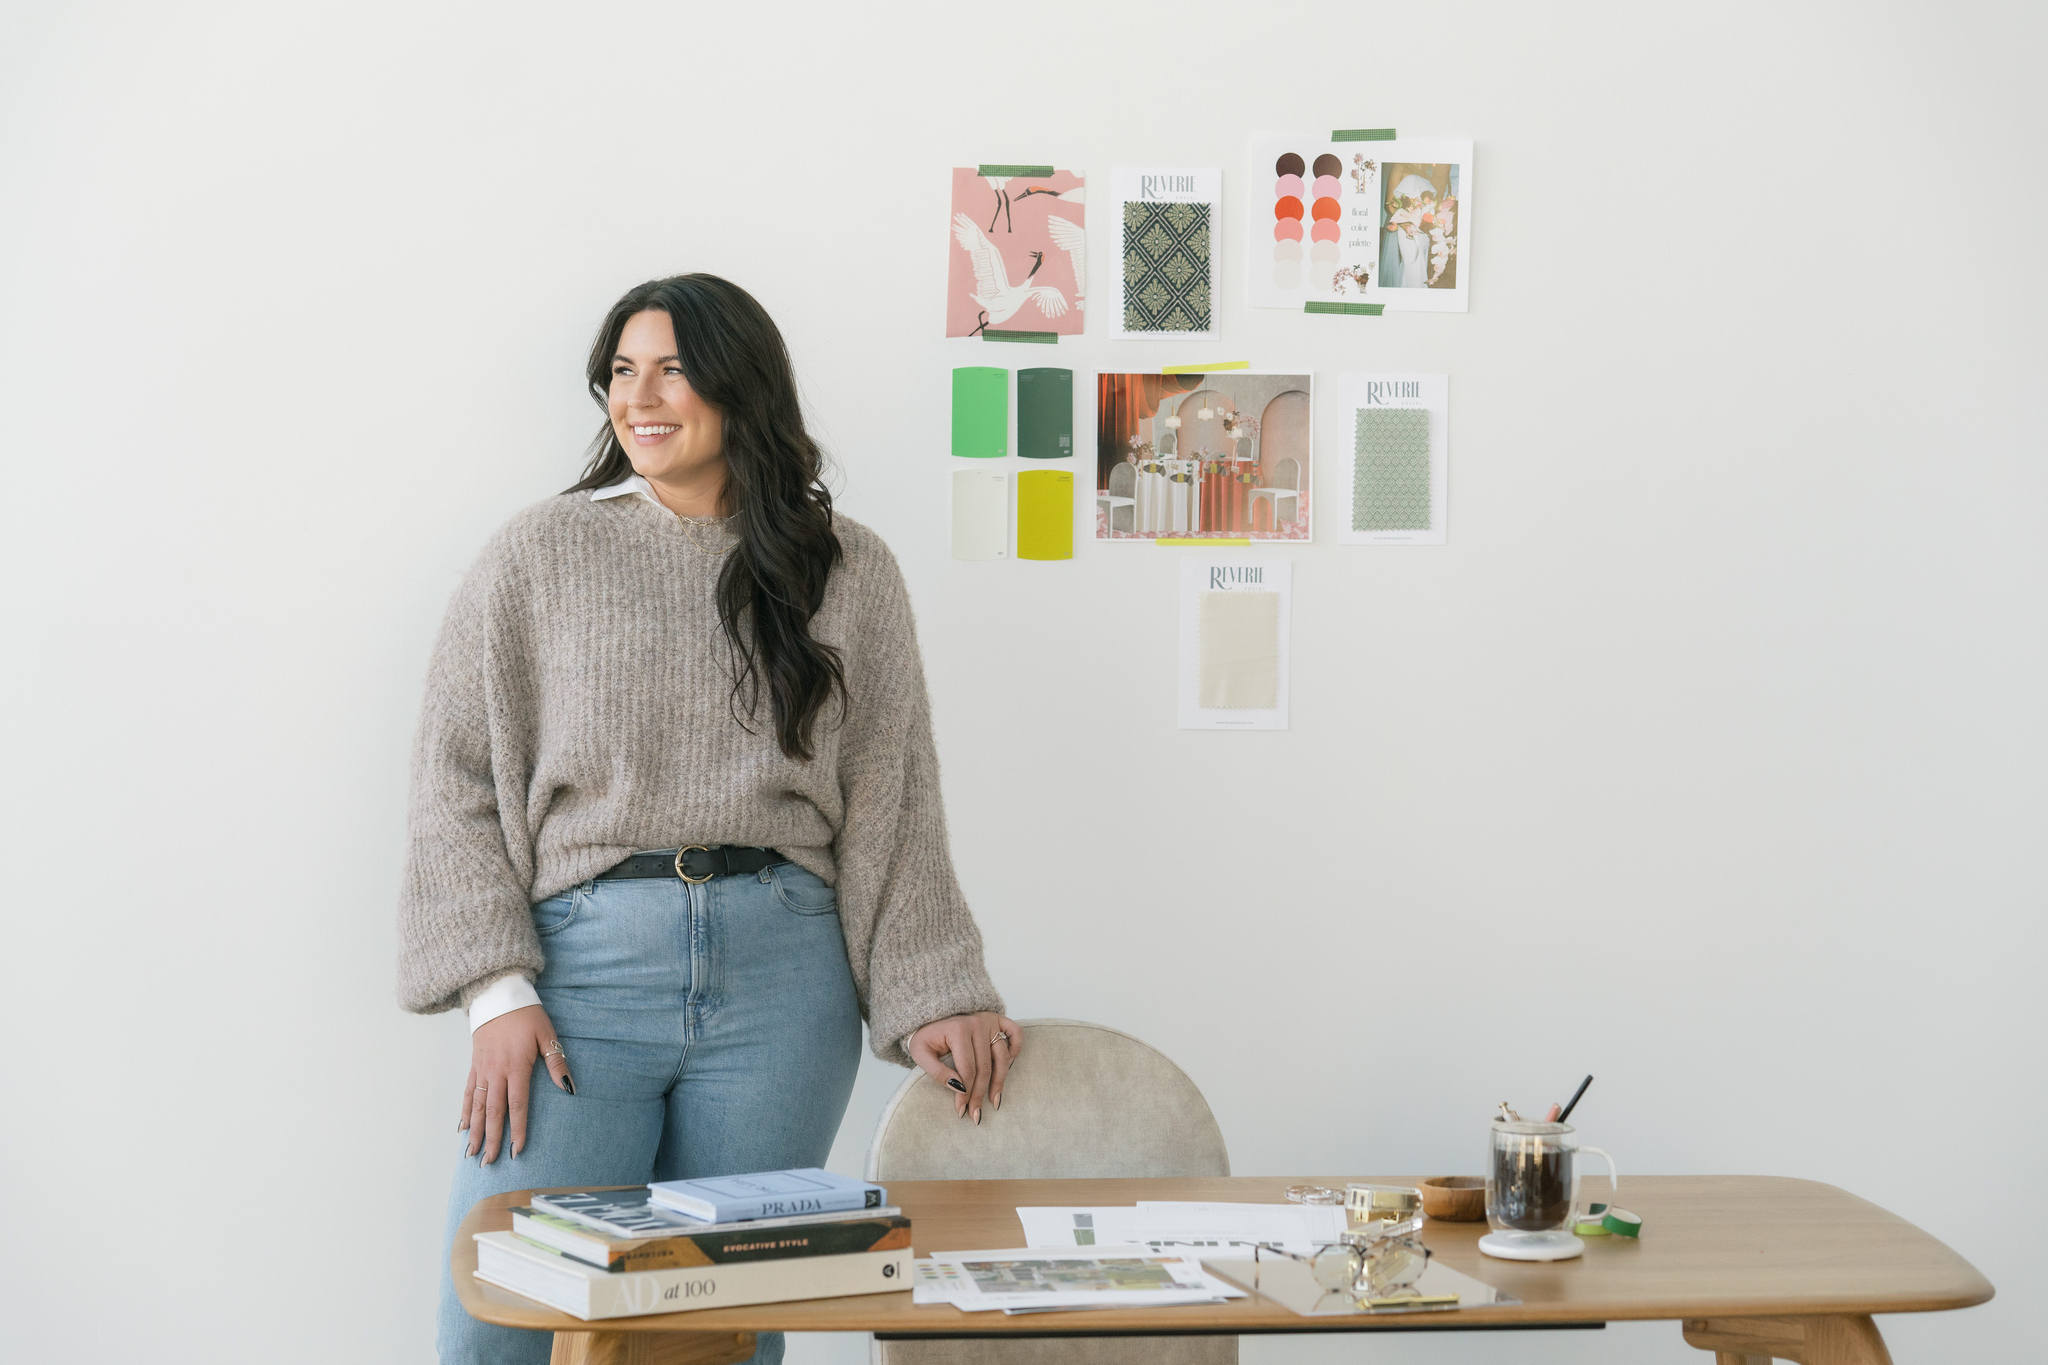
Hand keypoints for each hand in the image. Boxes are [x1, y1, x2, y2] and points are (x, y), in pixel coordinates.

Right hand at [459, 1003, 572, 1162]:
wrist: (498, 996)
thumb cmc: (526, 1015)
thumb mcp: (547, 1034)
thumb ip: (557, 1062)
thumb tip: (568, 1087)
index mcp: (516, 1067)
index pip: (517, 1105)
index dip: (517, 1129)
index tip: (516, 1150)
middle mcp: (496, 1072)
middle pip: (493, 1112)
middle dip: (491, 1139)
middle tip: (488, 1162)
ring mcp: (482, 1070)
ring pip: (476, 1106)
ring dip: (474, 1131)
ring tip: (471, 1152)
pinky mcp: (474, 1065)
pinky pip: (467, 1092)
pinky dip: (464, 1111)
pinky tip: (462, 1127)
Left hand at [907, 1013, 1021, 1124]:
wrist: (931, 1013)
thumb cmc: (927, 1035)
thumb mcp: (920, 1053)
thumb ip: (936, 1071)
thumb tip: (958, 1088)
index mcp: (958, 1030)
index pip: (967, 1069)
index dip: (966, 1093)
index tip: (961, 1110)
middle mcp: (977, 1023)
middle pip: (985, 1067)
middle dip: (980, 1094)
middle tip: (976, 1114)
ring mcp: (990, 1020)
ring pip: (1003, 1056)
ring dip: (1000, 1081)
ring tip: (994, 1100)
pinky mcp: (998, 1019)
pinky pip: (1016, 1033)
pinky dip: (1017, 1048)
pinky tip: (1009, 1066)